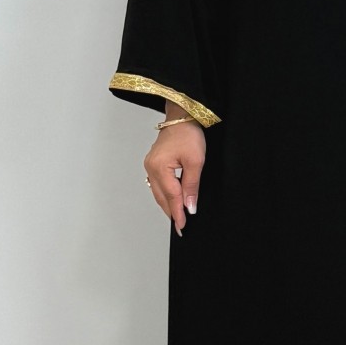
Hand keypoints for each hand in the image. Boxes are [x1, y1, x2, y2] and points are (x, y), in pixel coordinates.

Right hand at [143, 121, 205, 235]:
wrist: (182, 117)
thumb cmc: (188, 134)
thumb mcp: (195, 162)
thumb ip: (191, 186)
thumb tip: (190, 207)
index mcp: (159, 167)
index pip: (171, 196)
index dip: (177, 213)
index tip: (182, 227)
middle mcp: (151, 168)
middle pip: (161, 197)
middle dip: (171, 212)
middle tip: (180, 227)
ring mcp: (150, 165)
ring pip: (158, 192)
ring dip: (168, 204)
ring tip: (177, 217)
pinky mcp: (153, 163)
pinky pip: (157, 184)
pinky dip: (165, 194)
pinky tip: (172, 200)